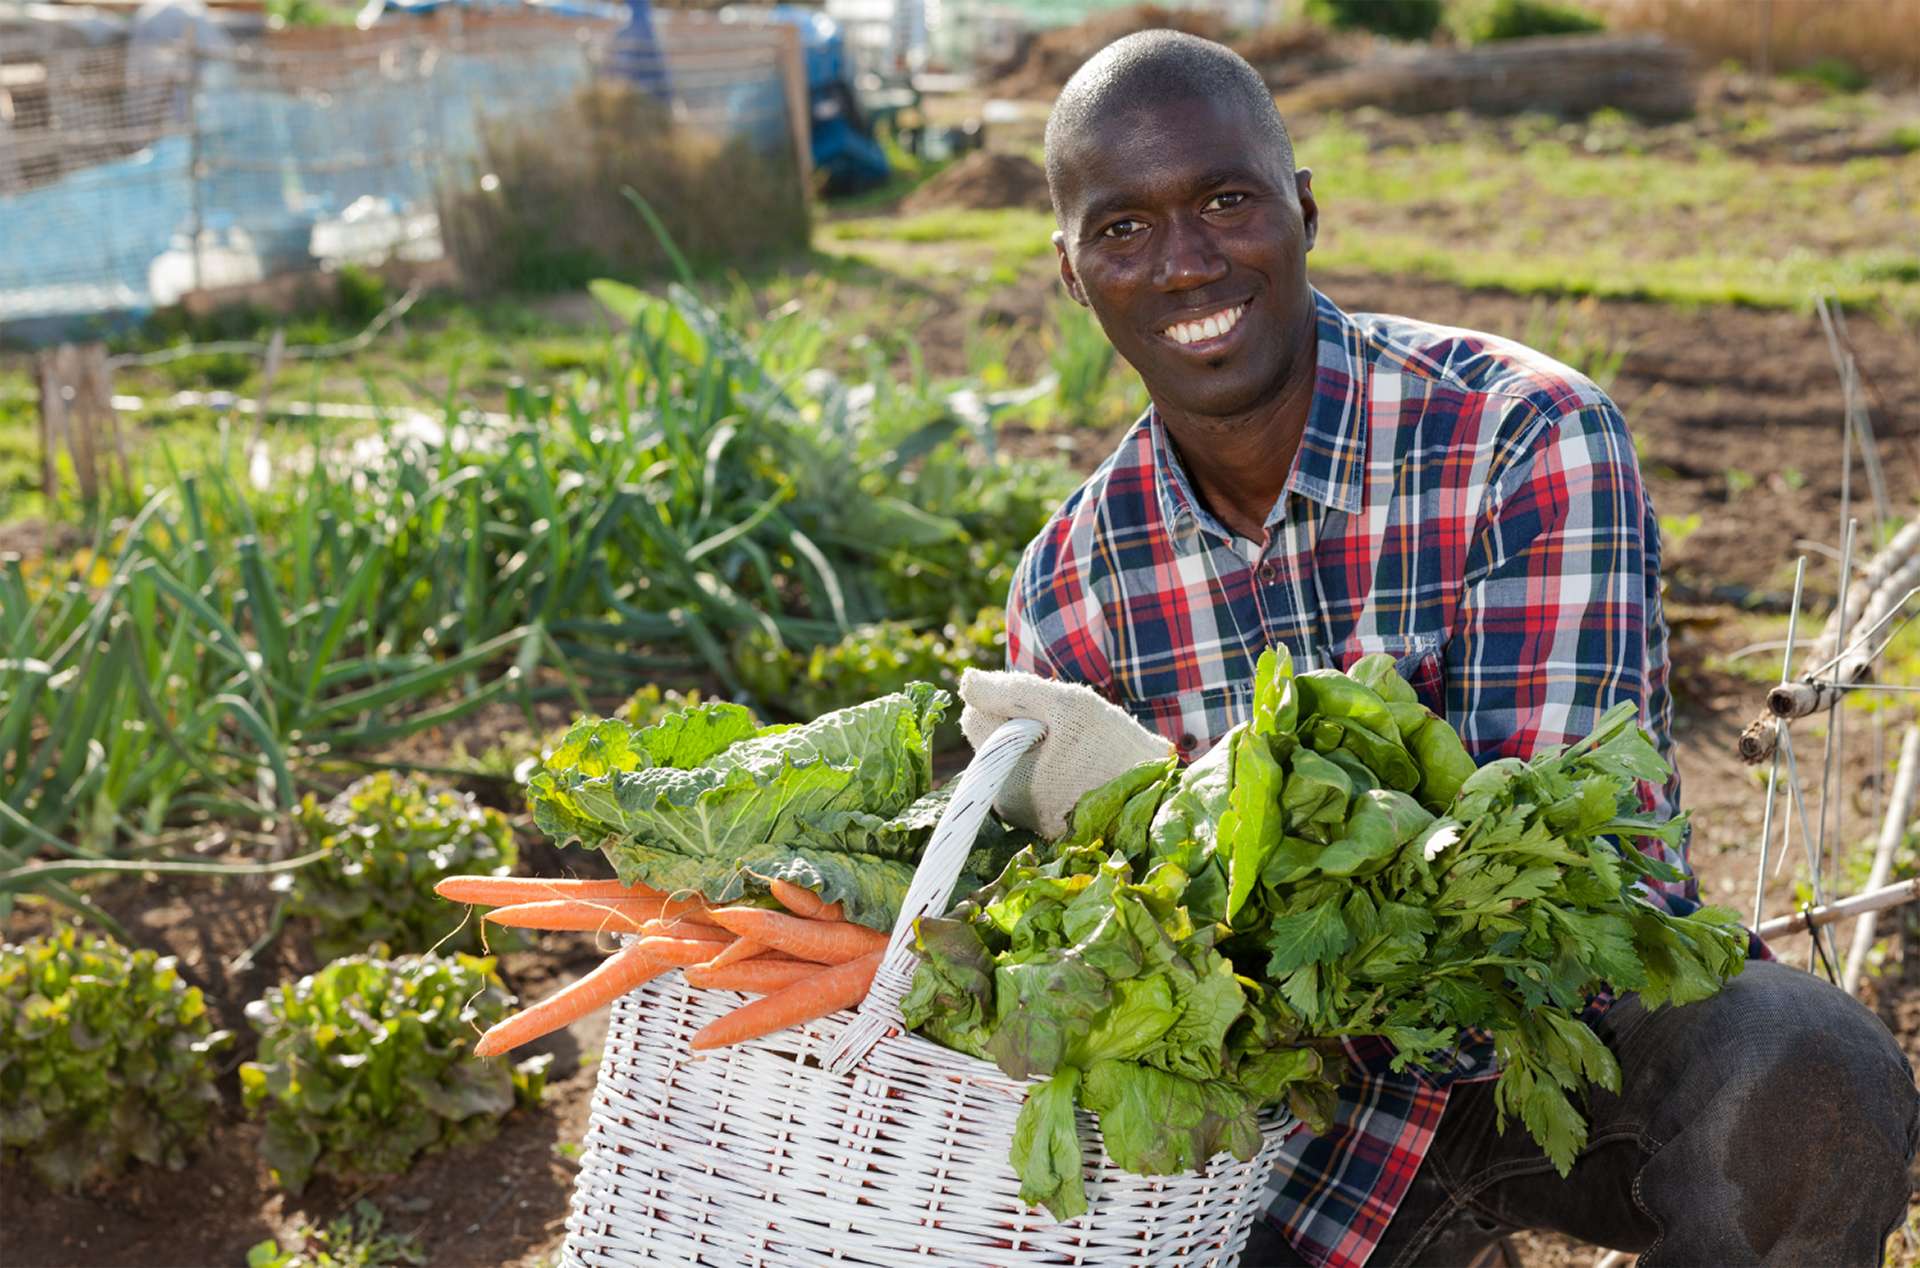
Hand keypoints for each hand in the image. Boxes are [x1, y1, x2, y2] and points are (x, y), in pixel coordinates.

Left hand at [959, 668, 1171, 838]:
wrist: (1156, 791)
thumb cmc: (1113, 745)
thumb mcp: (1066, 705)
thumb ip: (1011, 690)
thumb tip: (965, 682)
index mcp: (1008, 778)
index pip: (975, 719)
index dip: (1005, 701)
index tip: (1043, 707)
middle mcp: (1009, 806)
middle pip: (992, 741)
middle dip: (1019, 724)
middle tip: (1063, 727)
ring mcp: (1026, 817)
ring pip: (1010, 757)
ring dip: (1033, 743)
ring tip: (1074, 746)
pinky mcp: (1043, 822)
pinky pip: (1028, 777)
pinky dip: (1045, 763)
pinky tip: (1076, 763)